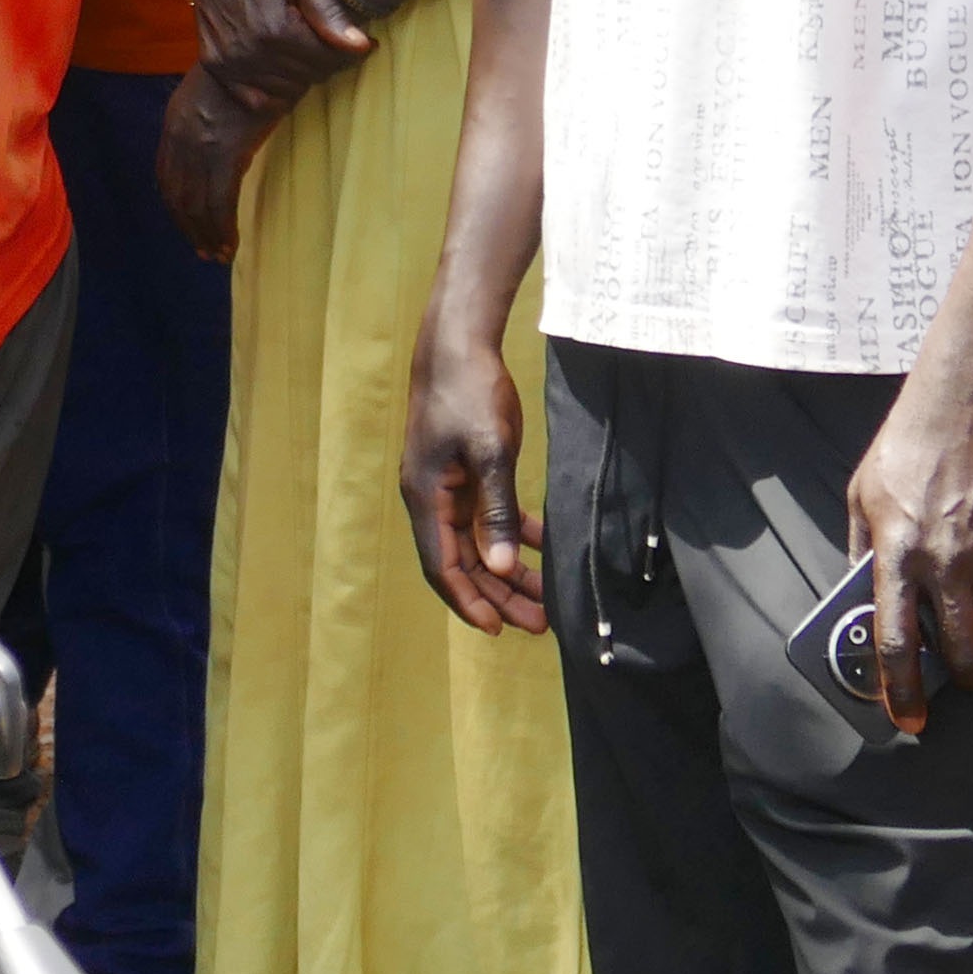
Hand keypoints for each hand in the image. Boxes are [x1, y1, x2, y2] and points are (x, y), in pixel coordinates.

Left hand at [153, 63, 282, 258]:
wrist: (259, 55)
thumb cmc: (243, 71)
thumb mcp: (206, 92)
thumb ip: (199, 121)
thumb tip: (209, 144)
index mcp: (174, 123)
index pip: (165, 177)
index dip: (175, 207)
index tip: (187, 226)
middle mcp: (180, 139)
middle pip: (177, 197)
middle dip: (189, 228)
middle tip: (203, 251)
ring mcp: (202, 149)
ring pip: (197, 206)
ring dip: (206, 235)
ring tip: (218, 255)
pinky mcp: (227, 155)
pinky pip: (220, 204)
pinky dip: (222, 229)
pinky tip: (230, 245)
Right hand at [185, 0, 373, 112]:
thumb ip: (329, 10)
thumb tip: (361, 45)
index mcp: (275, 29)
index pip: (327, 60)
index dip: (353, 54)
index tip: (369, 45)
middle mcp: (250, 52)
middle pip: (309, 76)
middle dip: (330, 62)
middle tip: (337, 44)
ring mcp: (230, 63)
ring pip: (287, 90)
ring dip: (304, 75)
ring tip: (310, 52)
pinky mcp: (215, 66)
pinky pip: (255, 99)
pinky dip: (275, 92)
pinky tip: (284, 70)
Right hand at [399, 308, 550, 633]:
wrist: (458, 343)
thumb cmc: (469, 392)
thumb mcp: (489, 451)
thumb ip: (495, 511)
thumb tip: (501, 568)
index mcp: (426, 498)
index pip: (443, 567)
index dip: (469, 602)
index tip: (499, 630)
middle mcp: (432, 499)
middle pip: (463, 562)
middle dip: (498, 595)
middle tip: (538, 624)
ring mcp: (449, 486)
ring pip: (478, 543)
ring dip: (508, 571)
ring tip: (545, 599)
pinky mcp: (467, 471)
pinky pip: (488, 516)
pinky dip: (513, 533)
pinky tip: (542, 545)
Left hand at [845, 370, 972, 735]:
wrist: (961, 405)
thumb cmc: (903, 447)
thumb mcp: (861, 495)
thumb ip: (860, 546)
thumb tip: (862, 589)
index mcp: (895, 558)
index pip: (896, 643)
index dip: (901, 692)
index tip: (909, 720)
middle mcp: (944, 566)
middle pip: (965, 653)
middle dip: (969, 676)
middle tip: (969, 671)